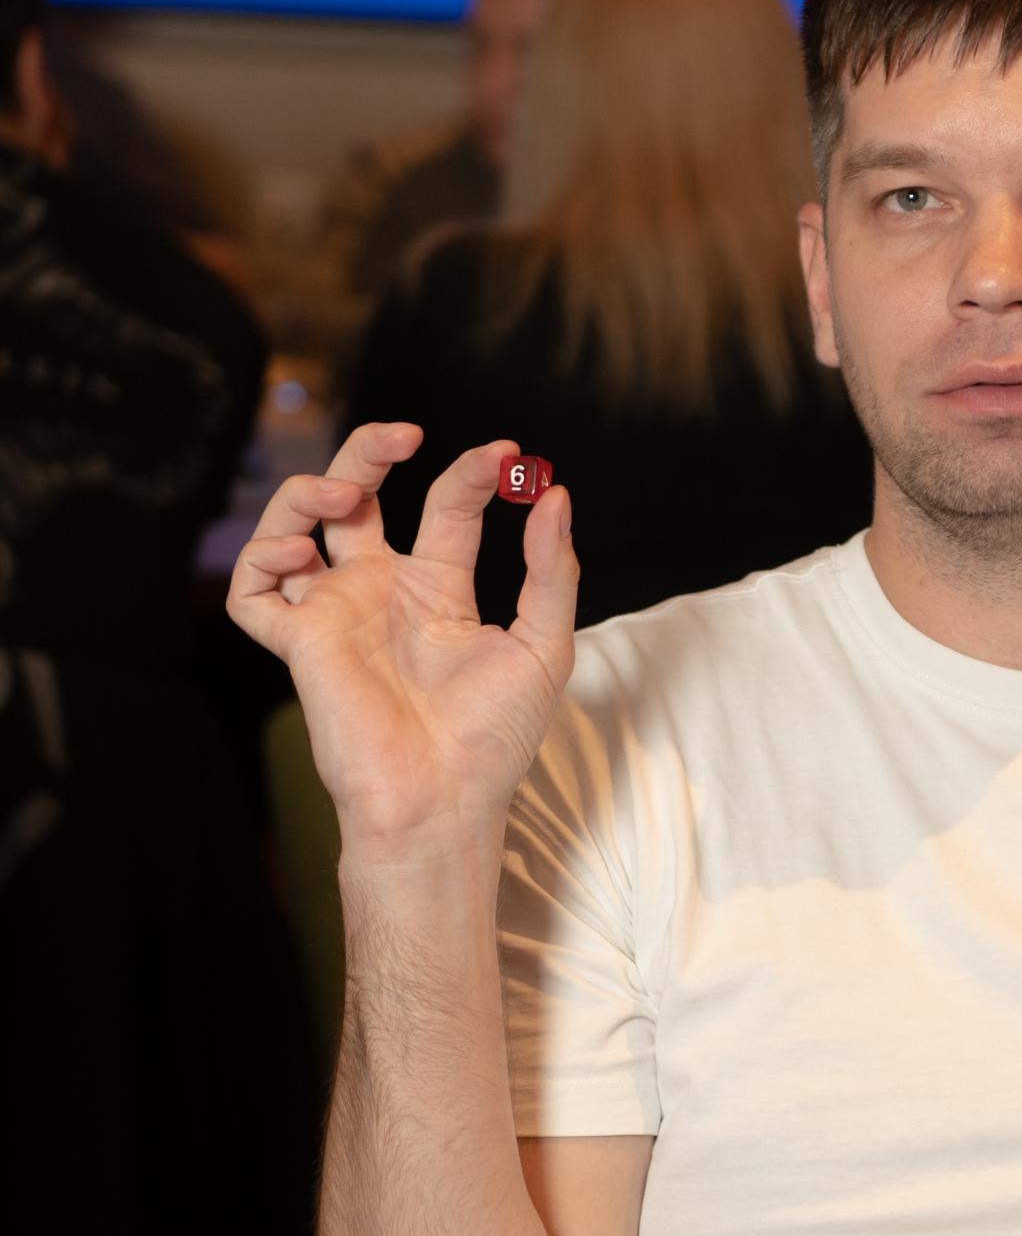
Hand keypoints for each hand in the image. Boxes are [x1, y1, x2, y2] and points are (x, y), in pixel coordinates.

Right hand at [227, 422, 576, 855]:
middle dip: (367, 450)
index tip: (509, 457)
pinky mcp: (298, 645)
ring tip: (344, 493)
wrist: (444, 801)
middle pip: (354, 497)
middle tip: (404, 434)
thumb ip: (551, 572)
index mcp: (436, 591)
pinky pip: (251, 593)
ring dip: (306, 490)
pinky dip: (261, 559)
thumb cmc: (495, 739)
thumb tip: (556, 496)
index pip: (445, 508)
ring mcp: (335, 615)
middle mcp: (380, 594)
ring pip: (292, 527)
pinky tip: (303, 557)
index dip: (472, 474)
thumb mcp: (544, 646)